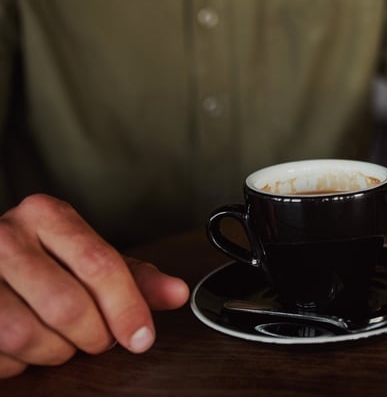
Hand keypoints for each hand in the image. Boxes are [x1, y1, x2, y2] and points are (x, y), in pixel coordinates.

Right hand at [0, 194, 188, 377]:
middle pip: (67, 306)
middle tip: (98, 338)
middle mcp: (5, 236)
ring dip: (55, 353)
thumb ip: (134, 277)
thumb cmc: (42, 262)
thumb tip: (177, 294)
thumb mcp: (89, 260)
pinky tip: (27, 345)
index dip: (127, 308)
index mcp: (46, 215)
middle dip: (93, 336)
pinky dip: (20, 362)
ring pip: (27, 336)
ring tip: (61, 340)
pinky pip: (0, 356)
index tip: (142, 337)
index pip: (99, 265)